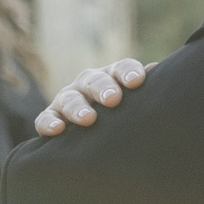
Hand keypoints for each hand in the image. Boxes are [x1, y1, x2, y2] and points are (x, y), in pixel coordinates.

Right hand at [35, 59, 149, 134]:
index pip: (122, 68)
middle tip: (113, 99)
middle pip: (95, 80)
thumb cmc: (124, 113)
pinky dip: (49, 123)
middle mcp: (89, 83)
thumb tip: (159, 70)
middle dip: (103, 88)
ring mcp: (67, 98)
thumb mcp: (136, 101)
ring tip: (89, 119)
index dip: (129, 72)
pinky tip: (57, 130)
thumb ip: (147, 88)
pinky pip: (45, 118)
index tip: (137, 81)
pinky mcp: (50, 117)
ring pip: (69, 99)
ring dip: (77, 108)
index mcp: (113, 76)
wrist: (95, 134)